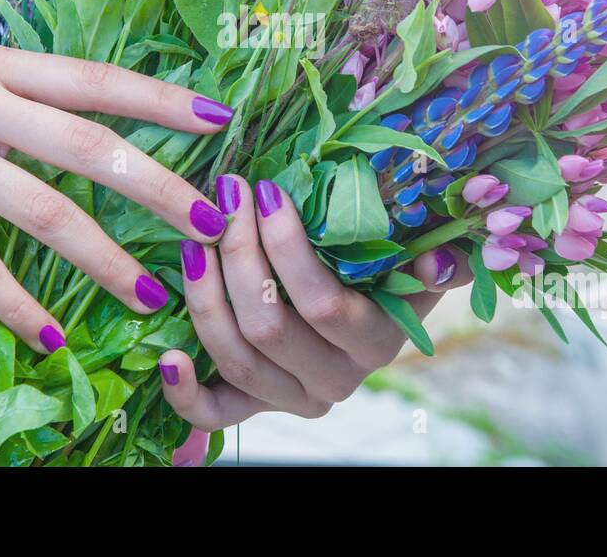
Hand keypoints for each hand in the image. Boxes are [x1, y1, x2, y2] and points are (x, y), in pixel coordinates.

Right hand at [0, 43, 232, 352]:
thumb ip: (17, 97)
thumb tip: (94, 126)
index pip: (94, 79)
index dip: (160, 99)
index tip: (220, 118)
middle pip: (86, 145)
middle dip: (157, 185)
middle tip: (211, 222)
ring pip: (42, 210)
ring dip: (103, 258)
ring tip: (150, 294)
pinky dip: (18, 305)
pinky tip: (52, 337)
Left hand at [158, 175, 470, 439]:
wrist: (366, 312)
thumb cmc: (388, 270)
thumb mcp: (419, 260)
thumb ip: (440, 260)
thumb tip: (440, 259)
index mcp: (375, 343)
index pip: (322, 303)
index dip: (287, 248)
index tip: (265, 191)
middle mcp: (333, 380)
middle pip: (268, 325)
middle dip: (239, 254)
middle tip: (225, 198)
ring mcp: (290, 397)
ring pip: (236, 358)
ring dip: (205, 295)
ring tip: (193, 240)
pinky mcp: (253, 406)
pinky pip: (214, 414)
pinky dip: (184, 391)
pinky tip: (166, 356)